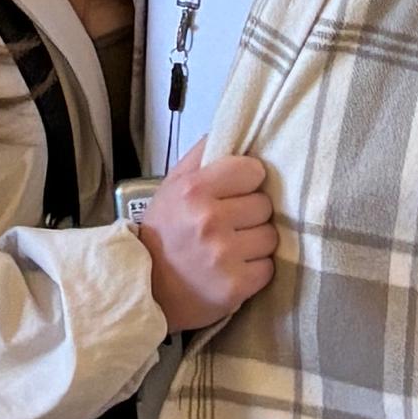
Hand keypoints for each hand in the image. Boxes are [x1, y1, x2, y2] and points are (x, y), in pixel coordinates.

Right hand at [141, 138, 277, 333]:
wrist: (146, 290)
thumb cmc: (163, 234)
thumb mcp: (171, 186)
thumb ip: (201, 156)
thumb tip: (231, 128)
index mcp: (194, 190)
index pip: (252, 171)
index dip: (246, 182)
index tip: (235, 192)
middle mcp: (210, 220)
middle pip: (264, 204)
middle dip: (251, 213)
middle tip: (230, 224)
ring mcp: (224, 255)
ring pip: (270, 236)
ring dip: (256, 242)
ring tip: (233, 247)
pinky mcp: (235, 286)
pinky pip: (268, 268)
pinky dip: (255, 270)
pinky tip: (234, 269)